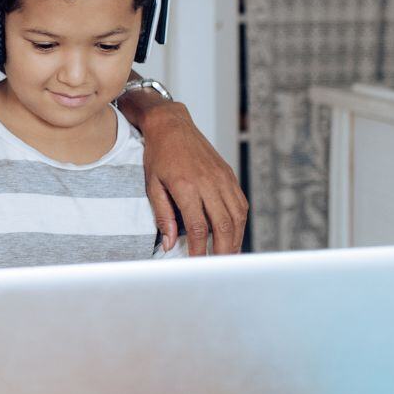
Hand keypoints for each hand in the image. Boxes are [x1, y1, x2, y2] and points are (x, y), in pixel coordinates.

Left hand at [140, 102, 247, 255]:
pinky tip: (234, 233)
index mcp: (186, 186)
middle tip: (219, 267)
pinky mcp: (229, 175)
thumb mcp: (152, 185)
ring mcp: (222, 178)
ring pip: (237, 216)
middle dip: (222, 250)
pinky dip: (240, 222)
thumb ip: (162, 216)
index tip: (197, 265)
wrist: (171, 125)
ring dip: (235, 239)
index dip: (199, 249)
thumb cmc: (158, 155)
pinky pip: (241, 203)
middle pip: (223, 225)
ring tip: (228, 256)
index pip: (197, 227)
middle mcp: (208, 182)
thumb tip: (170, 244)